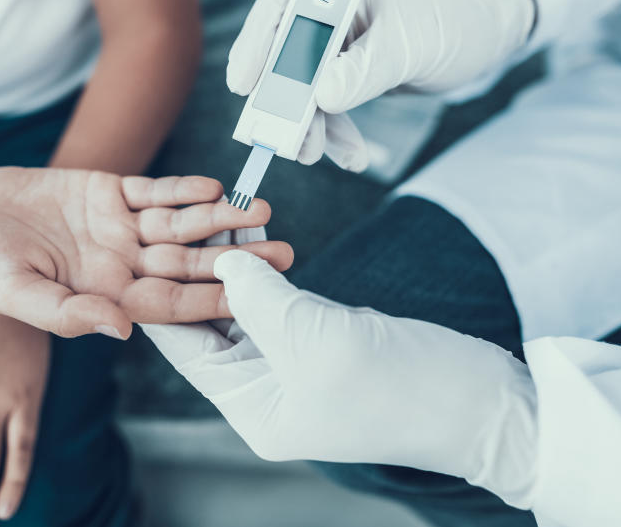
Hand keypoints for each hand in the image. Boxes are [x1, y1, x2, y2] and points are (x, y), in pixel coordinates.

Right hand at [0, 169, 292, 338]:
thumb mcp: (15, 293)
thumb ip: (65, 313)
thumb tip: (120, 330)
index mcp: (107, 296)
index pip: (171, 304)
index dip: (212, 301)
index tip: (254, 300)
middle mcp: (122, 263)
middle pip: (190, 264)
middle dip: (235, 260)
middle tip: (285, 254)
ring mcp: (119, 226)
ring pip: (180, 225)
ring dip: (220, 219)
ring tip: (261, 210)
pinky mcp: (110, 190)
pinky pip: (153, 191)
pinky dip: (181, 189)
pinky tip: (212, 187)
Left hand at [142, 250, 538, 507]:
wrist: (481, 402)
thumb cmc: (397, 386)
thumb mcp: (314, 339)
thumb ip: (259, 298)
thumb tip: (223, 259)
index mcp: (252, 408)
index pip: (186, 349)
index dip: (161, 299)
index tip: (140, 252)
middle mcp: (266, 390)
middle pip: (213, 324)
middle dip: (200, 271)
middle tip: (183, 218)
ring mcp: (296, 364)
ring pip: (248, 307)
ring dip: (236, 263)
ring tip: (218, 213)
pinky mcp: (325, 340)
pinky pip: (282, 301)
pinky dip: (268, 269)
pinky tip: (253, 233)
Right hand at [227, 0, 533, 165]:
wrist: (481, 44)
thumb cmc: (453, 28)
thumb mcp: (411, 48)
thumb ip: (366, 70)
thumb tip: (322, 96)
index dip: (258, 40)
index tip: (245, 83)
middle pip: (285, 45)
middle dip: (284, 96)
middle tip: (282, 137)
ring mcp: (334, 31)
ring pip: (302, 79)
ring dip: (308, 121)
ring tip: (313, 154)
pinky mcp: (341, 61)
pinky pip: (324, 97)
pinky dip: (333, 127)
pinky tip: (348, 153)